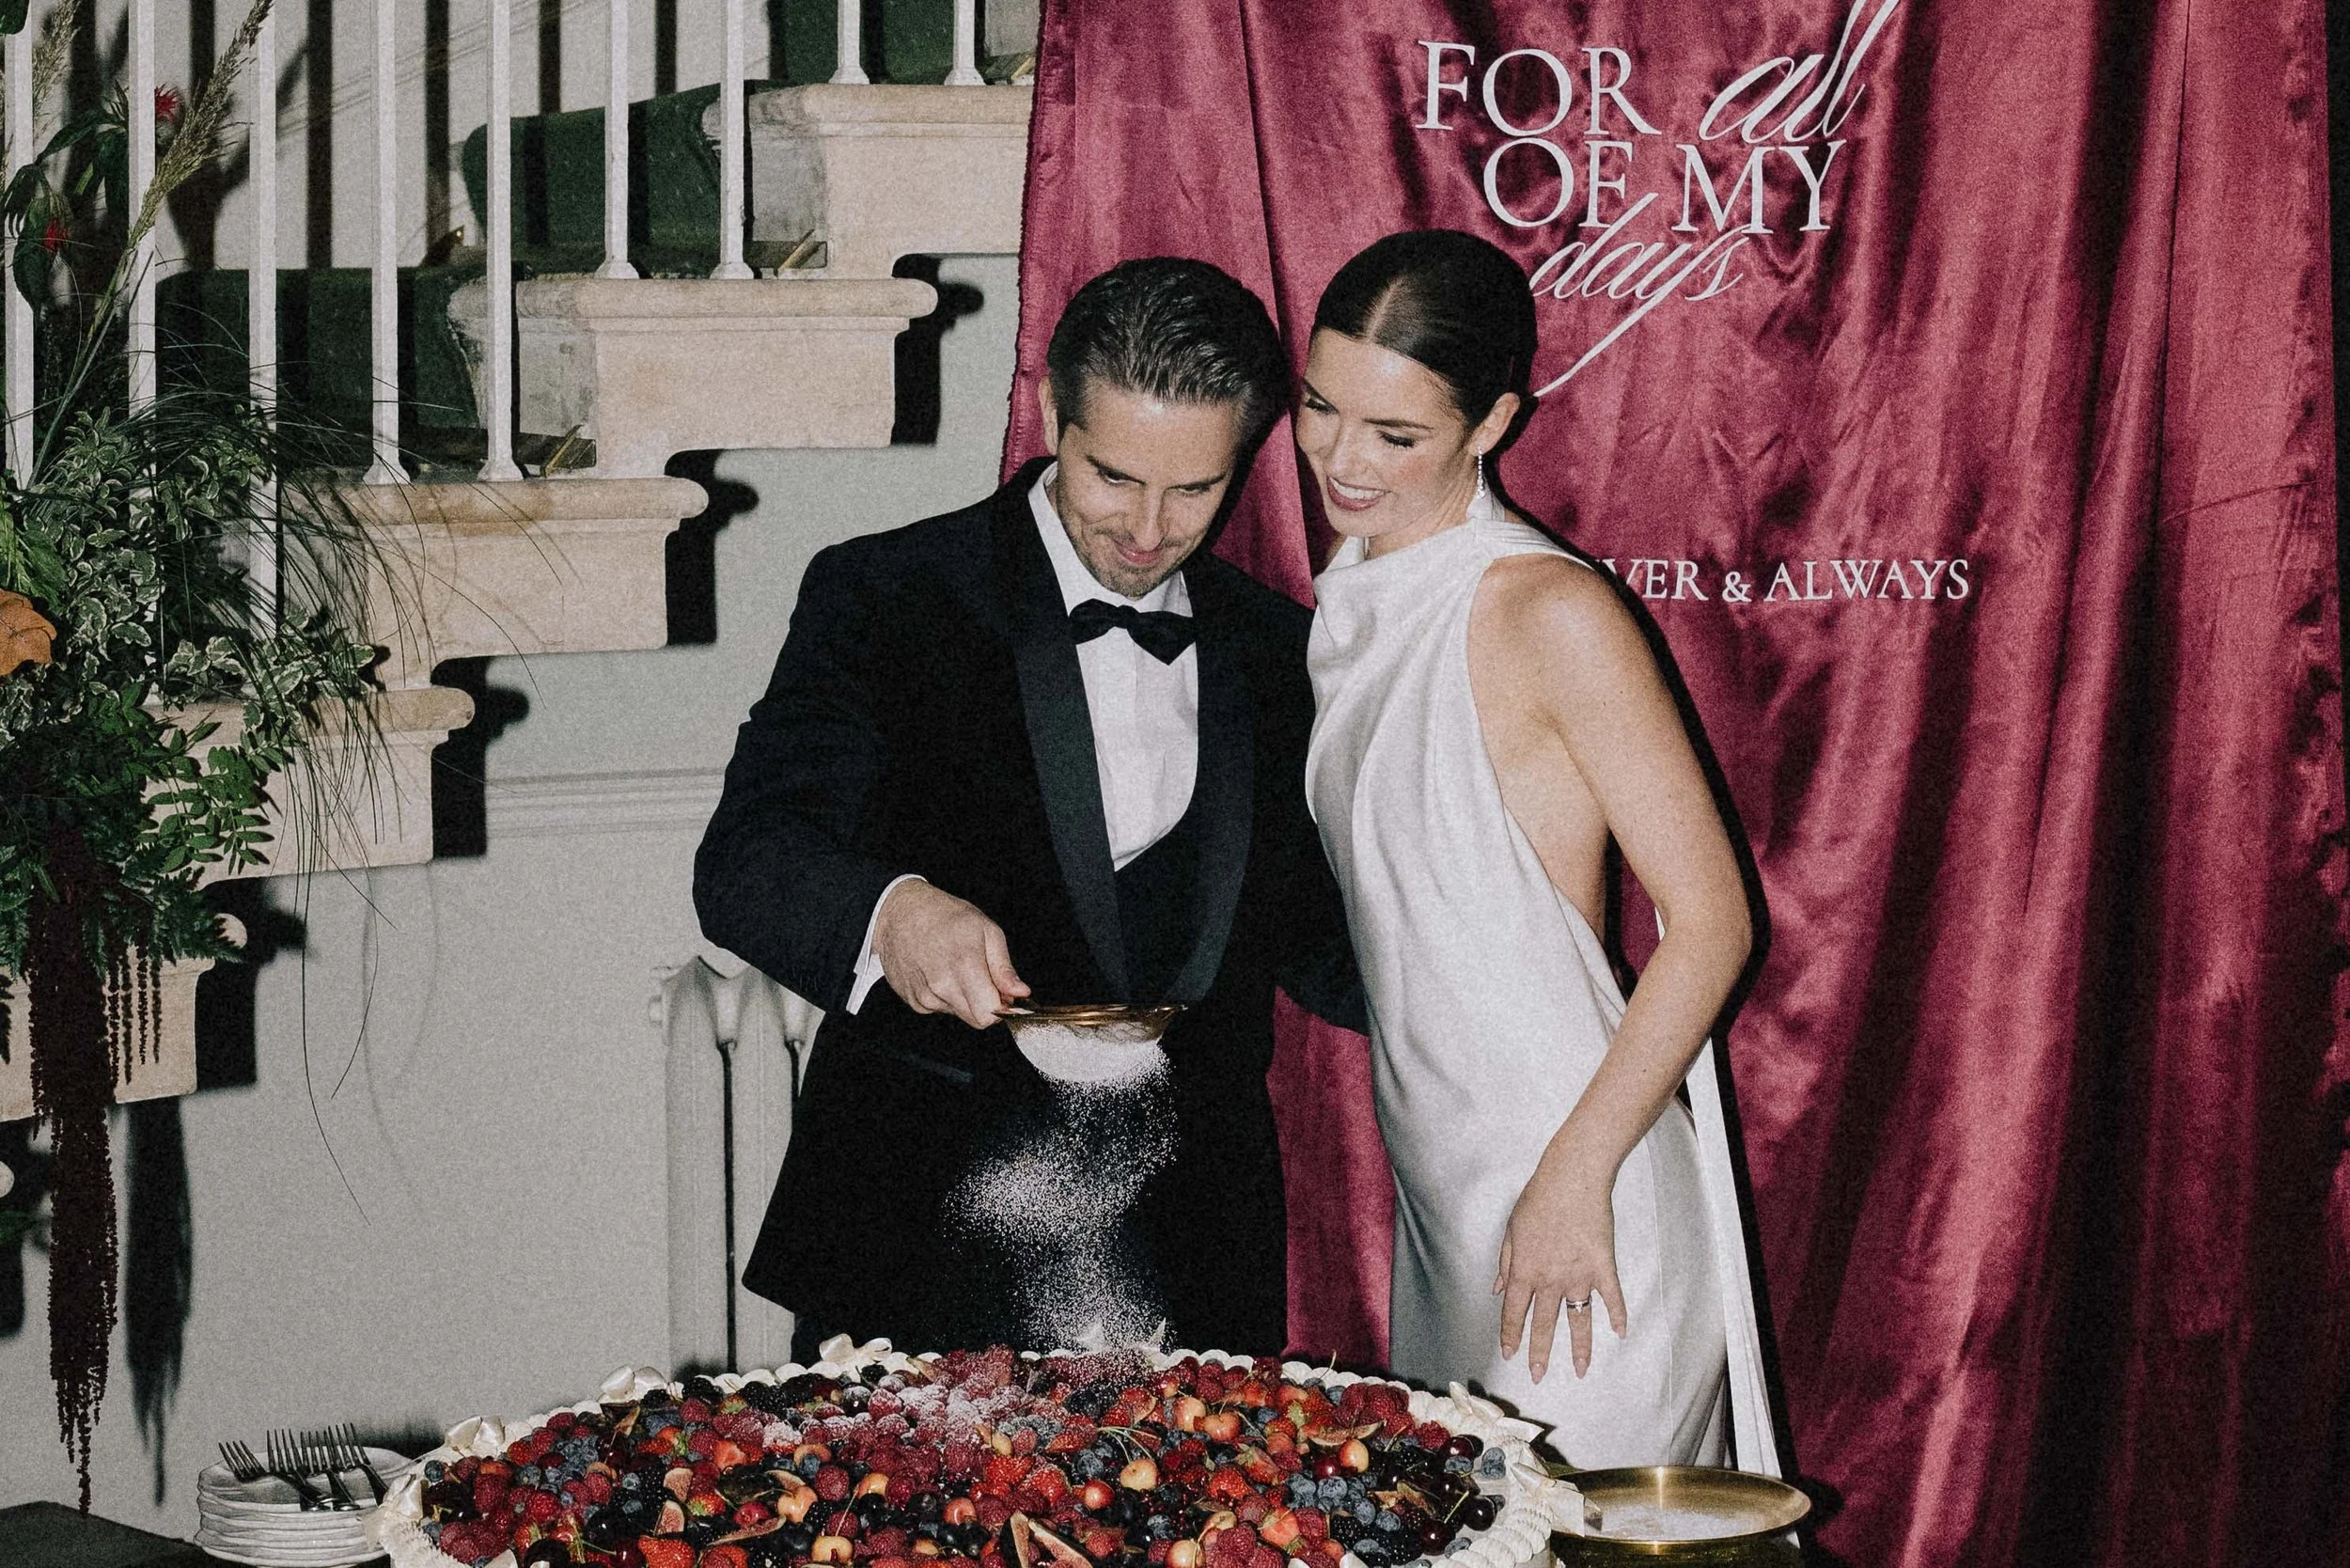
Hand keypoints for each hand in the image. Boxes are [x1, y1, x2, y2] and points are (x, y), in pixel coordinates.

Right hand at [874, 880, 1029, 1028]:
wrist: (899, 913)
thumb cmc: (943, 916)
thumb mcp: (986, 930)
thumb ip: (1004, 968)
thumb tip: (1020, 993)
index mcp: (965, 965)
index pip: (990, 1013)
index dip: (1003, 1007)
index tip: (1004, 994)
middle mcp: (942, 985)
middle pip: (976, 1019)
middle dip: (986, 1004)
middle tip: (983, 979)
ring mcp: (925, 996)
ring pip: (959, 1013)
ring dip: (964, 999)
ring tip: (955, 969)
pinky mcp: (913, 1001)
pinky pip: (940, 1009)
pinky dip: (945, 997)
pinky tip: (939, 973)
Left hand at [1495, 1152, 1625, 1383]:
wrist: (1572, 1179)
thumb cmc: (1538, 1200)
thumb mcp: (1511, 1229)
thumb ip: (1504, 1262)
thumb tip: (1496, 1288)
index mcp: (1524, 1271)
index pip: (1513, 1312)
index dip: (1510, 1334)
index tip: (1509, 1353)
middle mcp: (1550, 1280)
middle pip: (1544, 1324)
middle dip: (1539, 1353)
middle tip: (1537, 1376)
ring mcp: (1579, 1276)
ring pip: (1579, 1320)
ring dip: (1580, 1348)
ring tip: (1581, 1371)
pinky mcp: (1603, 1266)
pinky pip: (1612, 1297)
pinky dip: (1618, 1315)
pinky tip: (1621, 1333)